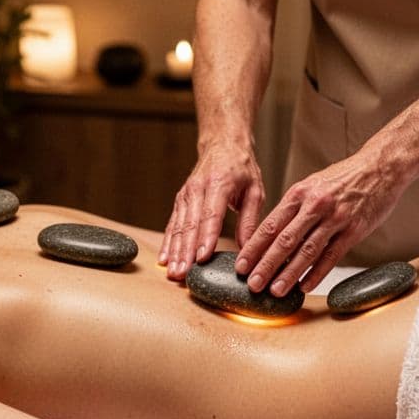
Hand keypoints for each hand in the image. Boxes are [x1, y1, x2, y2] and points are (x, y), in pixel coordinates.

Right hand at [160, 142, 264, 280]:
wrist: (222, 144)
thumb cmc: (242, 168)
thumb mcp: (255, 190)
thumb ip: (250, 220)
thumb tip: (249, 249)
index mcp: (219, 184)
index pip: (211, 215)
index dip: (206, 238)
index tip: (202, 257)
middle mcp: (197, 189)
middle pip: (189, 225)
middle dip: (185, 252)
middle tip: (183, 274)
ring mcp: (186, 195)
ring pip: (178, 227)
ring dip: (174, 251)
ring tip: (173, 273)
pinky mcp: (180, 201)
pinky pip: (172, 224)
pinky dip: (167, 243)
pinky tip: (164, 260)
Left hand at [234, 155, 405, 296]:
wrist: (380, 167)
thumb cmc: (344, 178)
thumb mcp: (312, 185)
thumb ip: (294, 208)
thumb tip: (273, 235)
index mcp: (299, 194)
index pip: (270, 225)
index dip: (254, 248)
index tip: (241, 265)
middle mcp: (315, 205)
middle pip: (285, 240)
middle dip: (266, 265)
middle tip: (253, 284)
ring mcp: (335, 218)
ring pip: (307, 251)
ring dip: (289, 274)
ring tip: (276, 290)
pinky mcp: (354, 229)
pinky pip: (332, 256)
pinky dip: (317, 273)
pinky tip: (305, 286)